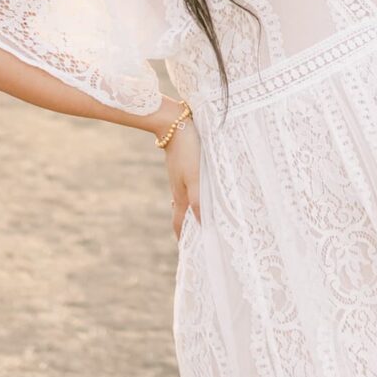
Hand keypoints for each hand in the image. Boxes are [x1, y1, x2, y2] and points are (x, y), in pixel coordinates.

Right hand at [163, 115, 201, 239]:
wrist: (172, 123)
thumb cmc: (187, 151)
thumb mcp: (195, 177)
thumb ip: (199, 200)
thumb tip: (201, 224)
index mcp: (181, 197)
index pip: (180, 225)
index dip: (184, 239)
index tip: (190, 253)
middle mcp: (179, 190)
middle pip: (183, 215)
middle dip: (189, 229)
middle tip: (200, 240)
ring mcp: (180, 179)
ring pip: (187, 201)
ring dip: (193, 213)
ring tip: (203, 221)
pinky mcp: (183, 167)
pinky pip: (190, 188)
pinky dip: (196, 197)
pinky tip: (203, 192)